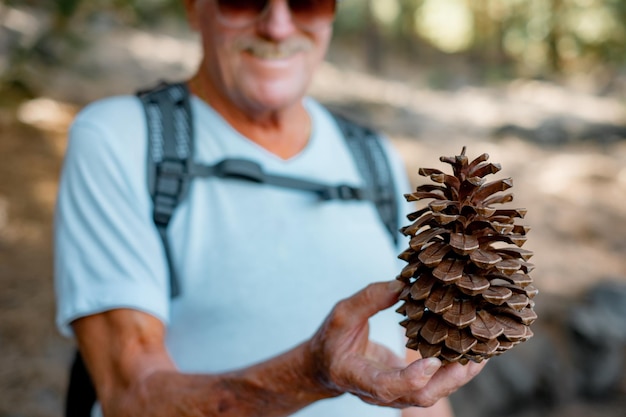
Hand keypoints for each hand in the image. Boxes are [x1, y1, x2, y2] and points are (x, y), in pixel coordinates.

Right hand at [308, 281, 485, 407]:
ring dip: (458, 376)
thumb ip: (369, 300)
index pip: (385, 386)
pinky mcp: (407, 386)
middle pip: (418, 396)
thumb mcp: (342, 314)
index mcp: (356, 375)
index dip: (410, 378)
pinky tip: (469, 351)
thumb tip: (403, 284)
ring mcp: (395, 393)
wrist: (327, 365)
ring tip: (480, 353)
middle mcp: (378, 392)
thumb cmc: (332, 339)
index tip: (432, 362)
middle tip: (473, 357)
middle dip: (449, 380)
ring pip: (431, 393)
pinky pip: (433, 384)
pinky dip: (453, 370)